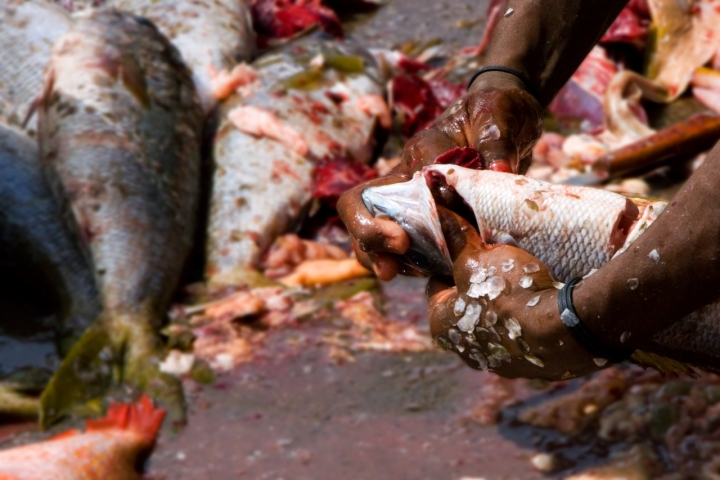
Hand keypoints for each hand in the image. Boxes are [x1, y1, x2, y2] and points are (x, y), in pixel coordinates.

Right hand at [337, 71, 542, 280]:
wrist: (509, 119)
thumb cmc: (501, 110)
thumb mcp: (501, 116)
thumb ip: (497, 141)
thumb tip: (496, 171)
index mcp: (419, 154)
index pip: (380, 190)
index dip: (380, 221)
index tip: (402, 241)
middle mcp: (409, 179)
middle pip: (363, 212)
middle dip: (368, 241)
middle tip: (389, 269)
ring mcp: (418, 200)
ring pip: (378, 232)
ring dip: (380, 257)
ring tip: (396, 276)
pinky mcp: (436, 217)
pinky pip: (412, 246)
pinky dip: (414, 264)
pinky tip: (431, 276)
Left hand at [427, 208, 601, 379]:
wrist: (563, 331)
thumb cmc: (509, 293)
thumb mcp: (477, 257)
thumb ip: (455, 236)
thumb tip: (436, 210)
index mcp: (440, 325)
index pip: (436, 284)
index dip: (452, 261)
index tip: (470, 249)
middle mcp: (462, 350)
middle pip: (466, 304)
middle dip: (478, 283)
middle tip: (499, 262)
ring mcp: (496, 362)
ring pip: (493, 320)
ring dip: (503, 302)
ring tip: (522, 279)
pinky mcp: (527, 366)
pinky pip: (521, 335)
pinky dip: (526, 320)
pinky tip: (539, 303)